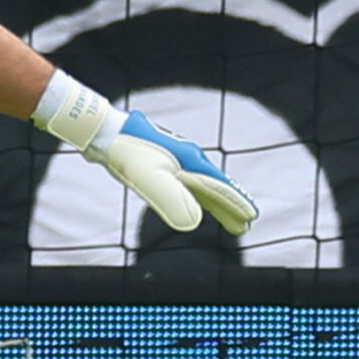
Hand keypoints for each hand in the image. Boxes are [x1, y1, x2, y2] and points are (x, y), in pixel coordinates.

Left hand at [84, 111, 258, 234]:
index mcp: (191, 163)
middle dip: (230, 206)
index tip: (251, 216)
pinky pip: (190, 184)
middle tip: (245, 224)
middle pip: (215, 188)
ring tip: (229, 219)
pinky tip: (199, 203)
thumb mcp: (148, 178)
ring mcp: (177, 162)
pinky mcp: (164, 165)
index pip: (219, 187)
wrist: (107, 133)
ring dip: (217, 203)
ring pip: (204, 187)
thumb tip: (194, 224)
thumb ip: (171, 200)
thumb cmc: (127, 153)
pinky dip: (200, 196)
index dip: (235, 203)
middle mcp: (189, 160)